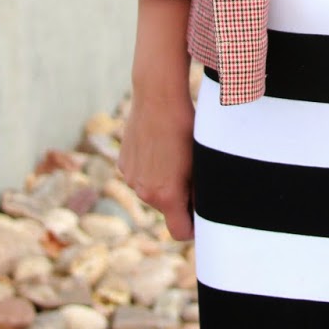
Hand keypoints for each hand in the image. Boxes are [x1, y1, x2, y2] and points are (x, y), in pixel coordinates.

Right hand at [118, 85, 195, 240]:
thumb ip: (201, 192)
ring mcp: (131, 178)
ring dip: (164, 182)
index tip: (203, 214)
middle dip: (179, 198)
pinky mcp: (123, 163)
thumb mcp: (201, 162)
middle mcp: (144, 192)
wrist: (158, 97)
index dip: (194, 227)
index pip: (180, 232)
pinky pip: (141, 176)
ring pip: (153, 191)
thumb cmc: (186, 128)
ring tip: (175, 155)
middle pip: (167, 209)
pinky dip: (150, 169)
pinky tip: (159, 147)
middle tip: (192, 172)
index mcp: (166, 196)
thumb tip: (204, 210)